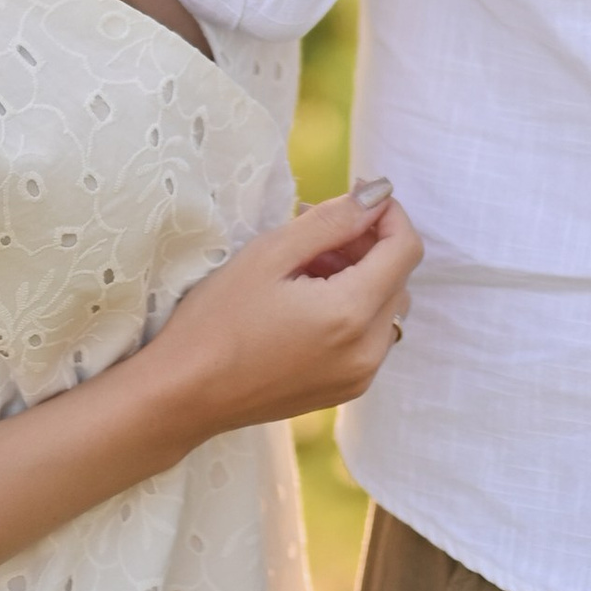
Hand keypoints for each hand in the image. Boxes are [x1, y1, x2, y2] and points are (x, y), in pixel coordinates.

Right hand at [147, 184, 424, 434]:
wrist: (185, 395)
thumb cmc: (217, 320)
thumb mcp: (270, 253)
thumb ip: (333, 220)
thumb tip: (380, 195)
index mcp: (351, 314)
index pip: (405, 248)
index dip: (389, 213)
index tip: (355, 197)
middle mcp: (367, 351)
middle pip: (398, 277)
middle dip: (368, 243)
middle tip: (315, 229)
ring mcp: (359, 377)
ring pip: (387, 306)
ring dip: (362, 275)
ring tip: (306, 264)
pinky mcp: (346, 390)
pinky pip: (371, 336)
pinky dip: (354, 308)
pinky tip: (307, 299)